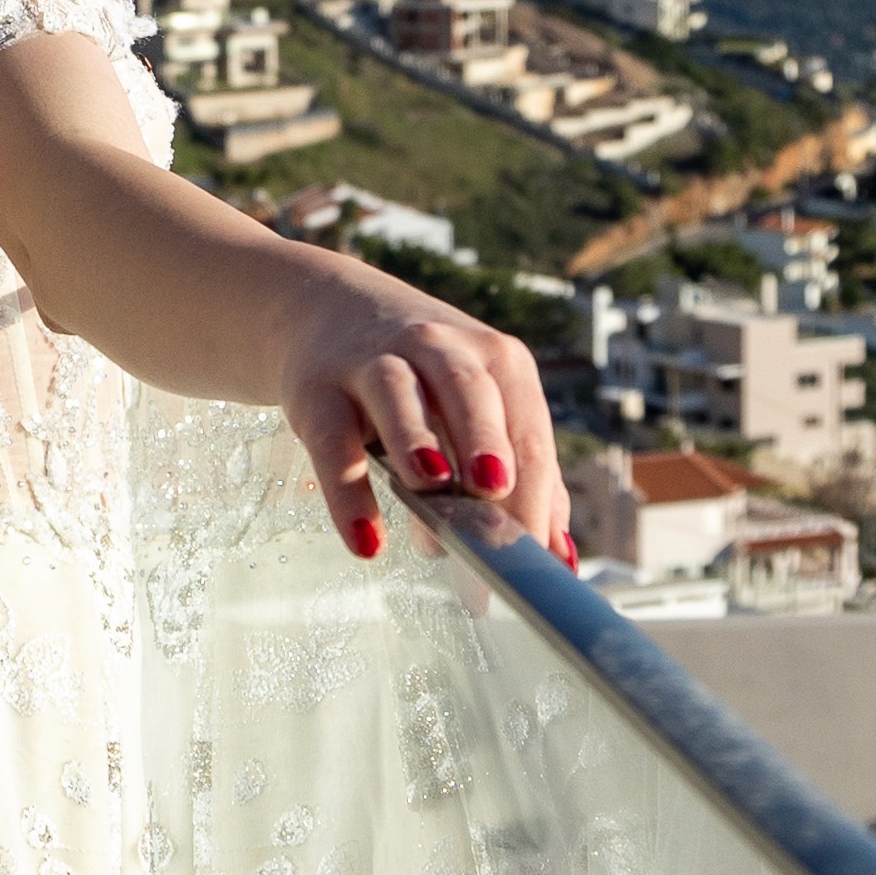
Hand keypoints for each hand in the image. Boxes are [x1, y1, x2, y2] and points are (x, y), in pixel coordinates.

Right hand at [278, 273, 570, 565]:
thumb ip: (522, 474)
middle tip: (497, 495)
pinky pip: (331, 440)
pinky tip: (367, 538)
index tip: (536, 563)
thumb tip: (559, 557)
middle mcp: (438, 348)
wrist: (329, 311)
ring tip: (432, 486)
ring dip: (415, 438)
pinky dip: (347, 491)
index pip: (525, 429)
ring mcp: (373, 363)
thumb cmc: (424, 379)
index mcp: (496, 359)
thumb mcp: (479, 408)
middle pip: (468, 392)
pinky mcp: (316, 392)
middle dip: (485, 442)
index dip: (534, 495)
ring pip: (396, 393)